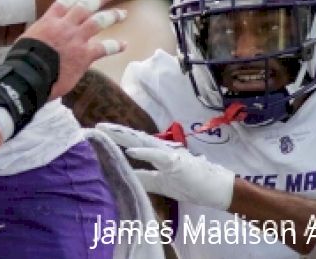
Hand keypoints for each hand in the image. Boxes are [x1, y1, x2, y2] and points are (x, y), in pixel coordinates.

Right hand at [27, 0, 127, 97]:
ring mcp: (76, 39)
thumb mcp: (28, 38)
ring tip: (122, 13)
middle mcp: (65, 26)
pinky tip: (124, 45)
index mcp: (49, 21)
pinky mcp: (84, 55)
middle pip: (86, 5)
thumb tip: (43, 34)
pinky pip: (104, 48)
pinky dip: (116, 46)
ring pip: (98, 21)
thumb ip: (40, 33)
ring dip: (112, 15)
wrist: (30, 75)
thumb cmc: (23, 60)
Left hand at [98, 123, 236, 209]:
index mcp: (157, 155)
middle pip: (134, 138)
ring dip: (123, 136)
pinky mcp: (177, 162)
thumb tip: (125, 176)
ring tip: (106, 130)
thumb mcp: (162, 184)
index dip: (115, 139)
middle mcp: (161, 151)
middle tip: (96, 127)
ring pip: (142, 141)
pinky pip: (157, 156)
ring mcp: (169, 155)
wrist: (219, 189)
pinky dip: (144, 152)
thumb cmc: (193, 184)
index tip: (98, 135)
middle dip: (115, 133)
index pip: (133, 143)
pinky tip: (129, 150)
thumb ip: (145, 178)